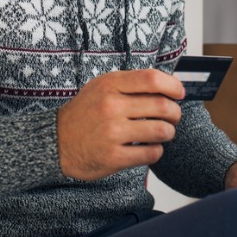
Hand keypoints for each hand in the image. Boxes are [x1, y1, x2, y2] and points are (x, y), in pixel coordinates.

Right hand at [56, 69, 184, 180]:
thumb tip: (168, 85)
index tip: (179, 93)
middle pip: (162, 105)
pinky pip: (151, 153)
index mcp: (110, 85)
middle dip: (175, 112)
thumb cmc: (85, 112)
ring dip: (169, 132)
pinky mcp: (114, 157)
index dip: (173, 86)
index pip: (152, 79)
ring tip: (163, 132)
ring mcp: (113, 133)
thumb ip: (130, 83)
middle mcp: (111, 106)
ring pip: (161, 130)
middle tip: (173, 116)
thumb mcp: (102, 87)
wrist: (57, 141)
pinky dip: (156, 150)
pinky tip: (149, 147)